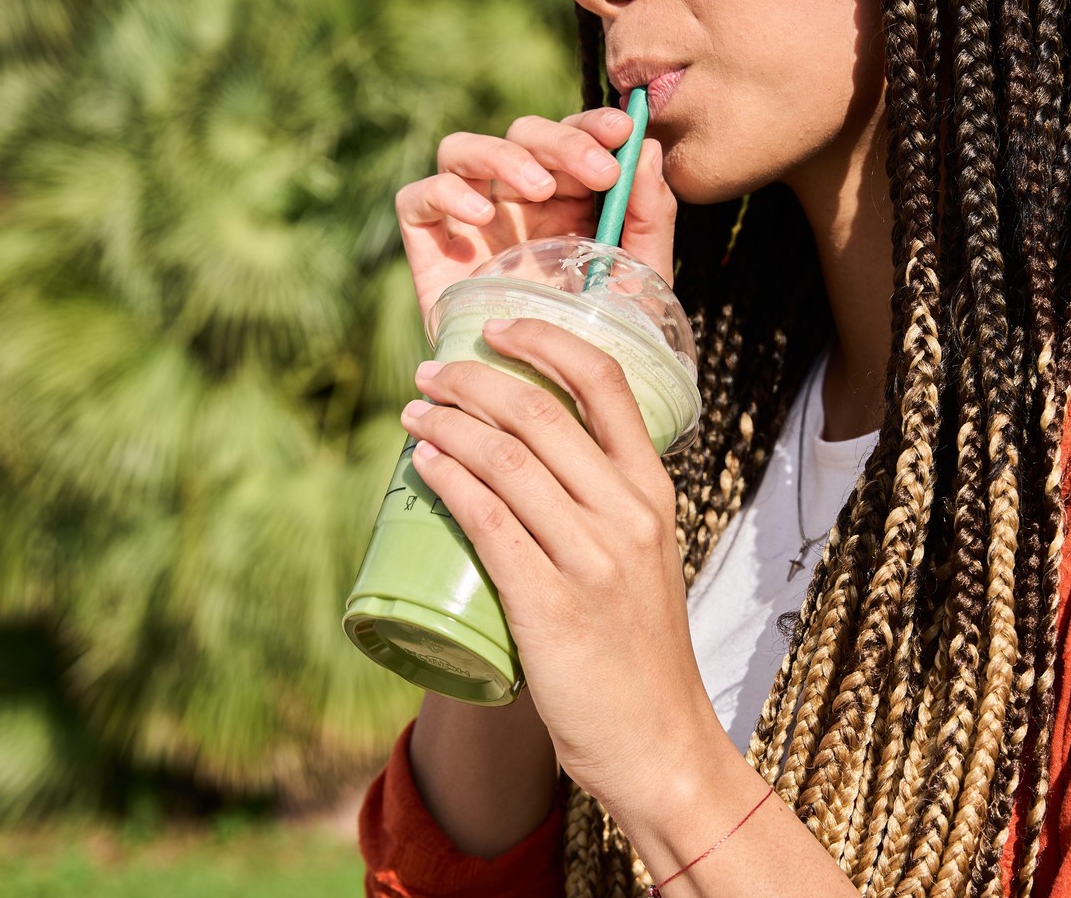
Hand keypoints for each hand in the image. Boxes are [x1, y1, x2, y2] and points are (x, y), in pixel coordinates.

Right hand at [395, 108, 676, 321]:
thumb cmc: (594, 346)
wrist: (545, 410)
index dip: (591, 126)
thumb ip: (648, 219)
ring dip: (502, 156)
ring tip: (539, 187)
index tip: (621, 131)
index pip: (571, 140)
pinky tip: (480, 217)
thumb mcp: (637, 284)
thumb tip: (648, 149)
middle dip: (559, 142)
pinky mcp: (429, 248)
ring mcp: (467, 222)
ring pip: (463, 150)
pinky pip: (417, 198)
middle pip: (520, 135)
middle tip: (596, 171)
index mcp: (565, 202)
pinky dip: (445, 193)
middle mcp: (513, 203)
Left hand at [398, 317, 724, 810]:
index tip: (498, 328)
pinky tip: (423, 463)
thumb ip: (601, 512)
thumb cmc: (640, 652)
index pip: (604, 383)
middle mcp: (628, 514)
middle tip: (428, 375)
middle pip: (539, 413)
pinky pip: (489, 520)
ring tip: (412, 414)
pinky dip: (449, 480)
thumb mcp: (644, 561)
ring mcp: (591, 558)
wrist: (658, 742)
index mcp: (654, 493)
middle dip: (472, 381)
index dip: (545, 341)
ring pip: (506, 460)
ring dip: (447, 424)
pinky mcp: (551, 604)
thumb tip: (524, 467)